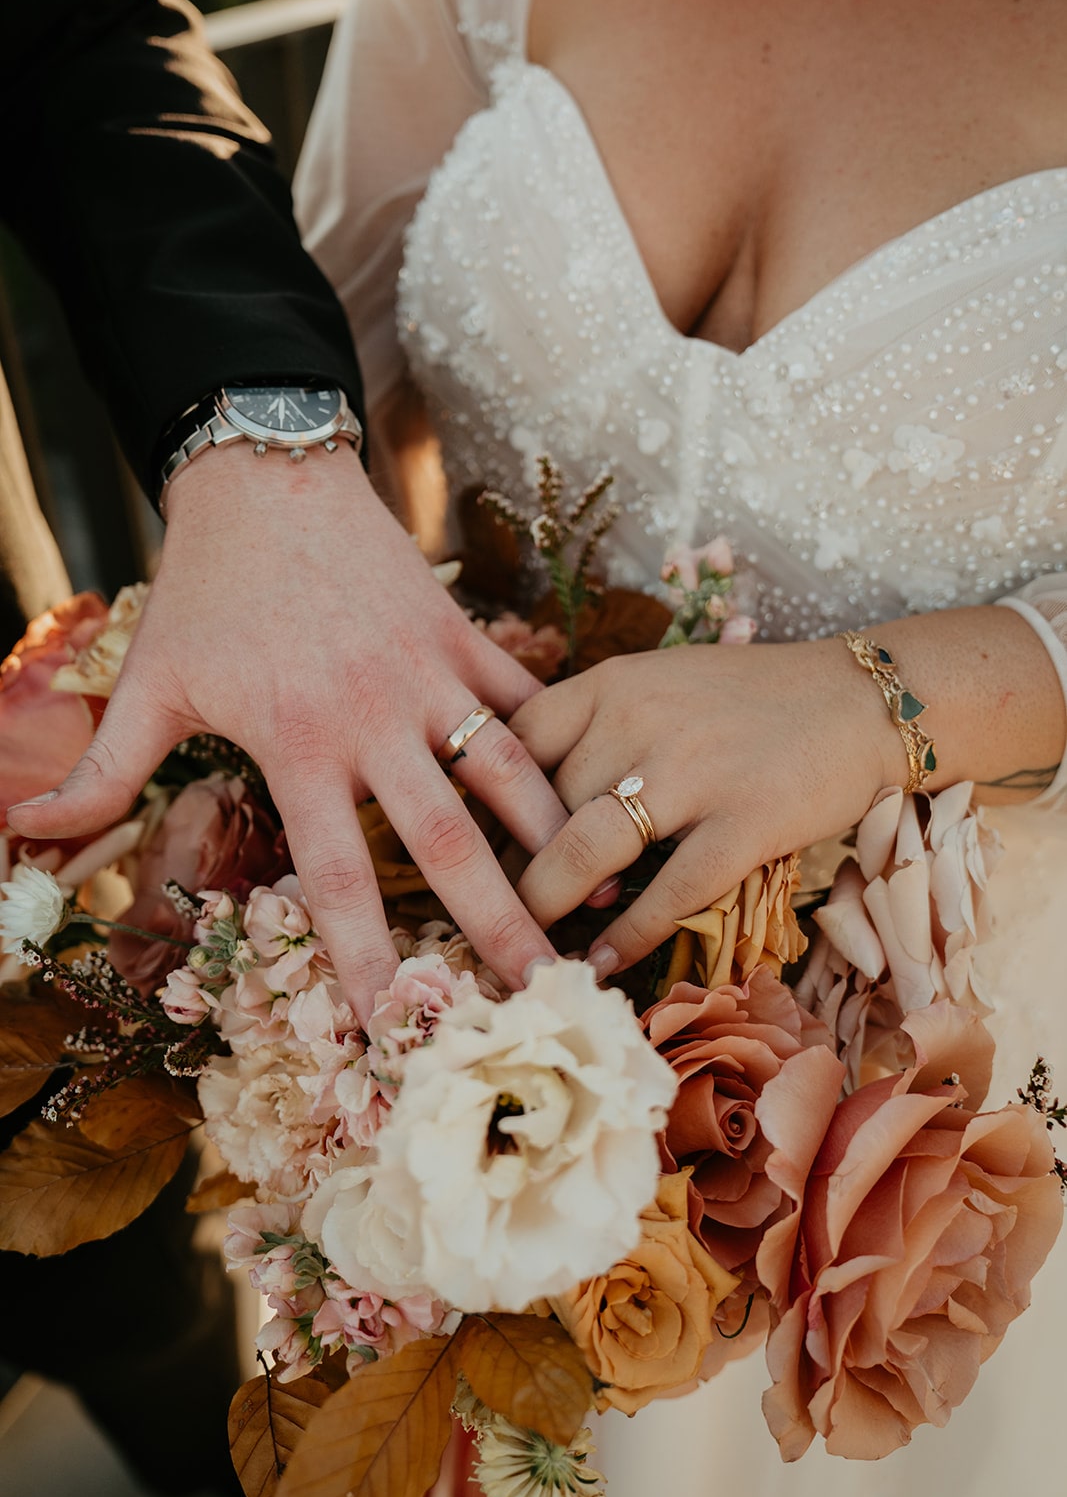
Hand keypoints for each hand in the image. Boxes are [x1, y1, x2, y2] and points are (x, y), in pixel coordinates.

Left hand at [7, 446, 565, 1021]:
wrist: (264, 477)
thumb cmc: (205, 588)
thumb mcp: (148, 682)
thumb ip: (102, 772)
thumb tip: (19, 831)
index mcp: (298, 744)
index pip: (340, 873)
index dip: (367, 954)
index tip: (396, 1019)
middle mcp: (374, 719)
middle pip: (448, 839)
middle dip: (498, 918)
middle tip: (540, 987)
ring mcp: (427, 674)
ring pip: (508, 767)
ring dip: (557, 835)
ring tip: (601, 894)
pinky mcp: (458, 633)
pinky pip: (523, 694)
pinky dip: (560, 738)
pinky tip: (602, 783)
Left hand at [508, 638, 904, 978]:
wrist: (861, 698)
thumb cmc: (750, 699)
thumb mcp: (659, 684)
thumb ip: (596, 728)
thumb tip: (521, 802)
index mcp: (613, 683)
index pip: (513, 740)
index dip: (483, 801)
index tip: (469, 844)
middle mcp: (642, 721)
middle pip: (540, 805)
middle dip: (510, 868)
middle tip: (486, 912)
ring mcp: (695, 773)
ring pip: (586, 852)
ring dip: (549, 906)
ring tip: (529, 941)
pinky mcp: (746, 824)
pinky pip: (669, 893)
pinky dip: (627, 936)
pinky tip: (602, 961)